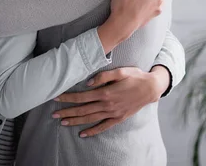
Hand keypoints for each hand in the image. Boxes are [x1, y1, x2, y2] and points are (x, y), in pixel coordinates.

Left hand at [52, 66, 169, 136]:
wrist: (151, 88)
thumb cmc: (135, 76)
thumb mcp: (120, 71)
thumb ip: (103, 76)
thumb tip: (87, 83)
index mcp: (106, 92)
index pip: (82, 96)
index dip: (68, 98)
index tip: (57, 98)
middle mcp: (108, 105)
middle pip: (83, 110)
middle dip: (67, 112)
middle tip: (54, 114)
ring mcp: (113, 113)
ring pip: (90, 119)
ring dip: (76, 121)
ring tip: (63, 123)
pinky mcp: (118, 118)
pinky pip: (103, 127)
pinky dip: (93, 131)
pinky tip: (83, 134)